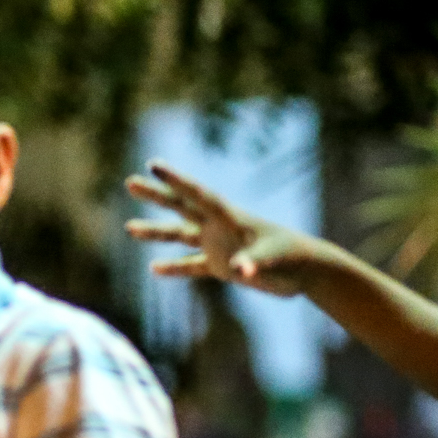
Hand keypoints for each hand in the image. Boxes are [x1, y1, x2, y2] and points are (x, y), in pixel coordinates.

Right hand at [124, 160, 325, 297]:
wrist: (308, 271)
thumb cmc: (294, 261)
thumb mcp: (274, 261)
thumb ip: (254, 264)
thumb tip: (238, 271)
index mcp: (231, 219)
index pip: (198, 196)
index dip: (175, 180)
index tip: (154, 165)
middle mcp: (220, 228)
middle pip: (181, 207)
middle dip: (157, 195)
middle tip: (130, 182)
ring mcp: (219, 246)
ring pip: (180, 235)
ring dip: (155, 232)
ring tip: (129, 228)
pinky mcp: (222, 266)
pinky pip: (192, 265)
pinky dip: (174, 268)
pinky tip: (154, 269)